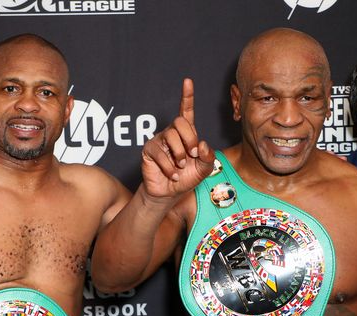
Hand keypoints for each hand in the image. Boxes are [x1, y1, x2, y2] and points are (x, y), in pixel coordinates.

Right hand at [141, 78, 214, 199]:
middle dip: (189, 139)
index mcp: (186, 134)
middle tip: (192, 155)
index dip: (187, 96)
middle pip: (180, 122)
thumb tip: (201, 143)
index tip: (187, 81)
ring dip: (180, 154)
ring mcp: (159, 140)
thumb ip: (208, 157)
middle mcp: (172, 133)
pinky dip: (170, 167)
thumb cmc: (186, 178)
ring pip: (170, 136)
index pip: (186, 111)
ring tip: (181, 166)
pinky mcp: (148, 150)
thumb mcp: (204, 169)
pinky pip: (160, 153)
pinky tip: (172, 174)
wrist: (170, 193)